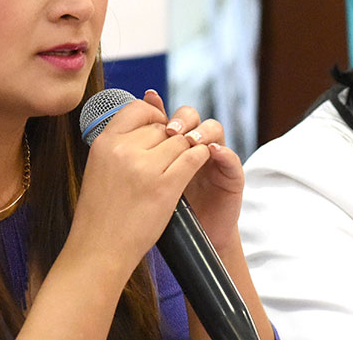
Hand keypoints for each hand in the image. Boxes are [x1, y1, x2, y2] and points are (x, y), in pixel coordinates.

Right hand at [66, 95, 210, 273]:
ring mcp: (146, 167)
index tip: (160, 128)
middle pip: (163, 127)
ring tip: (182, 164)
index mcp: (104, 142)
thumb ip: (121, 143)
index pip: (138, 108)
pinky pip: (194, 157)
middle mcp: (124, 150)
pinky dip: (201, 157)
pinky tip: (200, 162)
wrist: (99, 250)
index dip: (154, 115)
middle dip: (170, 139)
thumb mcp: (100, 167)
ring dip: (187, 150)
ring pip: (181, 141)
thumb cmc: (101, 212)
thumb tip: (147, 112)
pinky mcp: (166, 185)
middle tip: (169, 158)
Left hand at [144, 90, 244, 251]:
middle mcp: (193, 146)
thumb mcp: (144, 182)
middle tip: (171, 129)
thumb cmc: (161, 213)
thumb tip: (121, 123)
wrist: (186, 245)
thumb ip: (138, 154)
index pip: (166, 113)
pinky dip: (223, 152)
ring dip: (202, 131)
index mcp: (171, 145)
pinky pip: (231, 158)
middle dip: (181, 119)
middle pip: (191, 116)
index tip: (151, 107)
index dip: (161, 108)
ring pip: (214, 129)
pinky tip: (212, 152)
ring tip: (191, 141)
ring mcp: (214, 159)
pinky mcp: (231, 176)